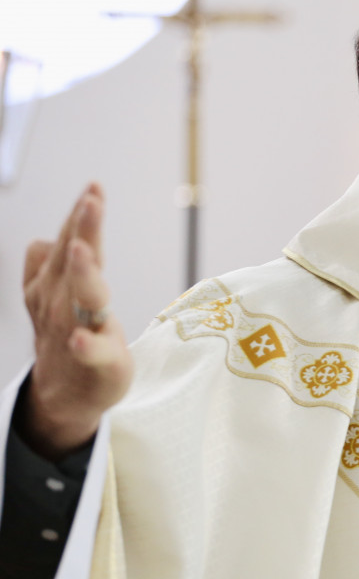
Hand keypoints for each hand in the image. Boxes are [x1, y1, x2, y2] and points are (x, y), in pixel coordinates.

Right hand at [21, 184, 132, 459]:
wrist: (63, 393)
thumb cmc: (68, 336)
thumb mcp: (58, 296)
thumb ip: (54, 264)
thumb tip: (44, 240)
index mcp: (60, 282)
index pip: (71, 242)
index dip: (81, 215)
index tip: (94, 185)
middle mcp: (63, 301)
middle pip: (75, 259)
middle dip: (83, 229)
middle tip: (91, 200)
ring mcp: (75, 328)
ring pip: (81, 297)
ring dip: (82, 273)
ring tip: (84, 251)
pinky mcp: (94, 360)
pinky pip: (90, 351)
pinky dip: (87, 344)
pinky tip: (85, 338)